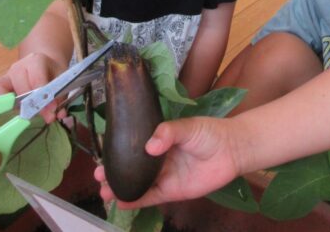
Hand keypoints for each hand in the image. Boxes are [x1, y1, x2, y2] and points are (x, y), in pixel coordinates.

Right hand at [0, 52, 63, 122]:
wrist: (44, 63)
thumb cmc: (53, 73)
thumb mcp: (62, 81)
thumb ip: (60, 98)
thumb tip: (56, 115)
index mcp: (35, 61)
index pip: (36, 80)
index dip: (44, 97)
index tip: (52, 110)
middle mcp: (18, 67)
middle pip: (19, 87)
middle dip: (30, 105)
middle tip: (41, 115)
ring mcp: (6, 76)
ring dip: (7, 104)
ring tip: (21, 114)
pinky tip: (1, 112)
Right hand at [94, 116, 241, 207]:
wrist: (231, 149)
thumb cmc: (209, 132)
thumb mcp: (187, 126)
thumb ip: (168, 132)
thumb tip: (149, 146)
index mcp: (159, 140)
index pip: (133, 145)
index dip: (117, 151)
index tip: (101, 153)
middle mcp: (158, 159)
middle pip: (131, 167)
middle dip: (113, 172)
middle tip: (97, 174)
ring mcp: (164, 176)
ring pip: (138, 184)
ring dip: (120, 188)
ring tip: (103, 191)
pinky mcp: (173, 191)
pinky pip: (151, 197)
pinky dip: (136, 201)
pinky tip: (122, 203)